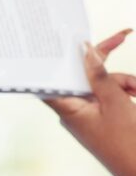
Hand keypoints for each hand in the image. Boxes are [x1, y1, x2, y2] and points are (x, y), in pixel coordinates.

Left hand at [44, 30, 135, 175]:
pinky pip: (109, 95)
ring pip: (102, 83)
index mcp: (68, 108)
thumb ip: (100, 75)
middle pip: (84, 76)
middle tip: (123, 36)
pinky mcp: (99, 116)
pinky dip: (124, 91)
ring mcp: (87, 113)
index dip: (56, 59)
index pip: (52, 79)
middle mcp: (73, 110)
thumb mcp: (115, 101)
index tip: (67, 39)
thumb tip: (86, 51)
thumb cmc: (124, 139)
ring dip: (123, 81)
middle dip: (109, 67)